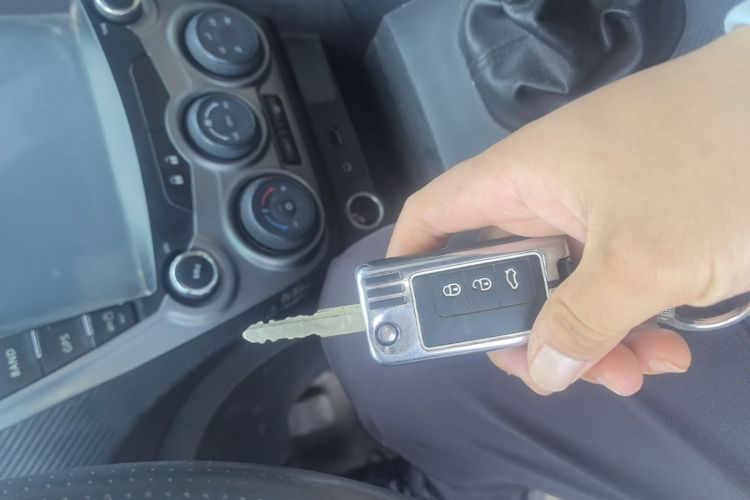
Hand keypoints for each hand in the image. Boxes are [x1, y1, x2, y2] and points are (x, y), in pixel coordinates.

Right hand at [387, 28, 749, 395]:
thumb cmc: (716, 166)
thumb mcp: (643, 259)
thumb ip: (581, 322)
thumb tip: (541, 370)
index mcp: (523, 180)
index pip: (435, 215)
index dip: (409, 263)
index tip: (415, 320)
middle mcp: (551, 193)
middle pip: (506, 274)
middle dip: (531, 330)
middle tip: (563, 373)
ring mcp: (601, 206)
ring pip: (567, 286)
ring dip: (594, 335)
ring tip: (642, 367)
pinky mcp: (645, 219)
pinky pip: (614, 278)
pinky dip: (632, 316)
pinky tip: (671, 344)